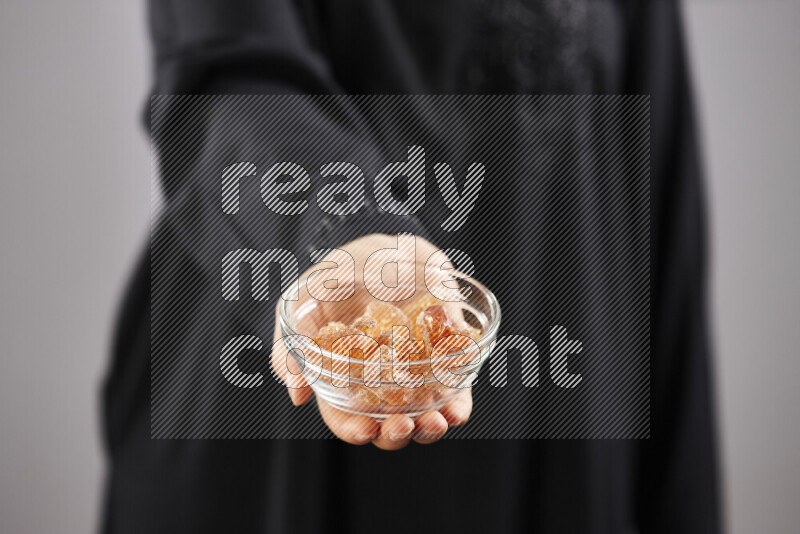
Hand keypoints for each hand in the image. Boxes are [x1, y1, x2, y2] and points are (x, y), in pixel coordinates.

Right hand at [271, 234, 473, 449]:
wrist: (385, 243)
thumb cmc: (339, 275)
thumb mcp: (304, 302)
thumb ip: (291, 345)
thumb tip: (297, 394)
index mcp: (345, 376)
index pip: (346, 416)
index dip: (354, 429)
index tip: (365, 429)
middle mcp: (381, 381)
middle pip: (387, 424)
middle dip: (395, 433)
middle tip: (402, 425)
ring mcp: (416, 371)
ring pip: (424, 414)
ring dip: (431, 426)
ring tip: (436, 421)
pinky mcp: (446, 356)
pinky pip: (456, 388)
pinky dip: (459, 404)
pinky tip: (457, 409)